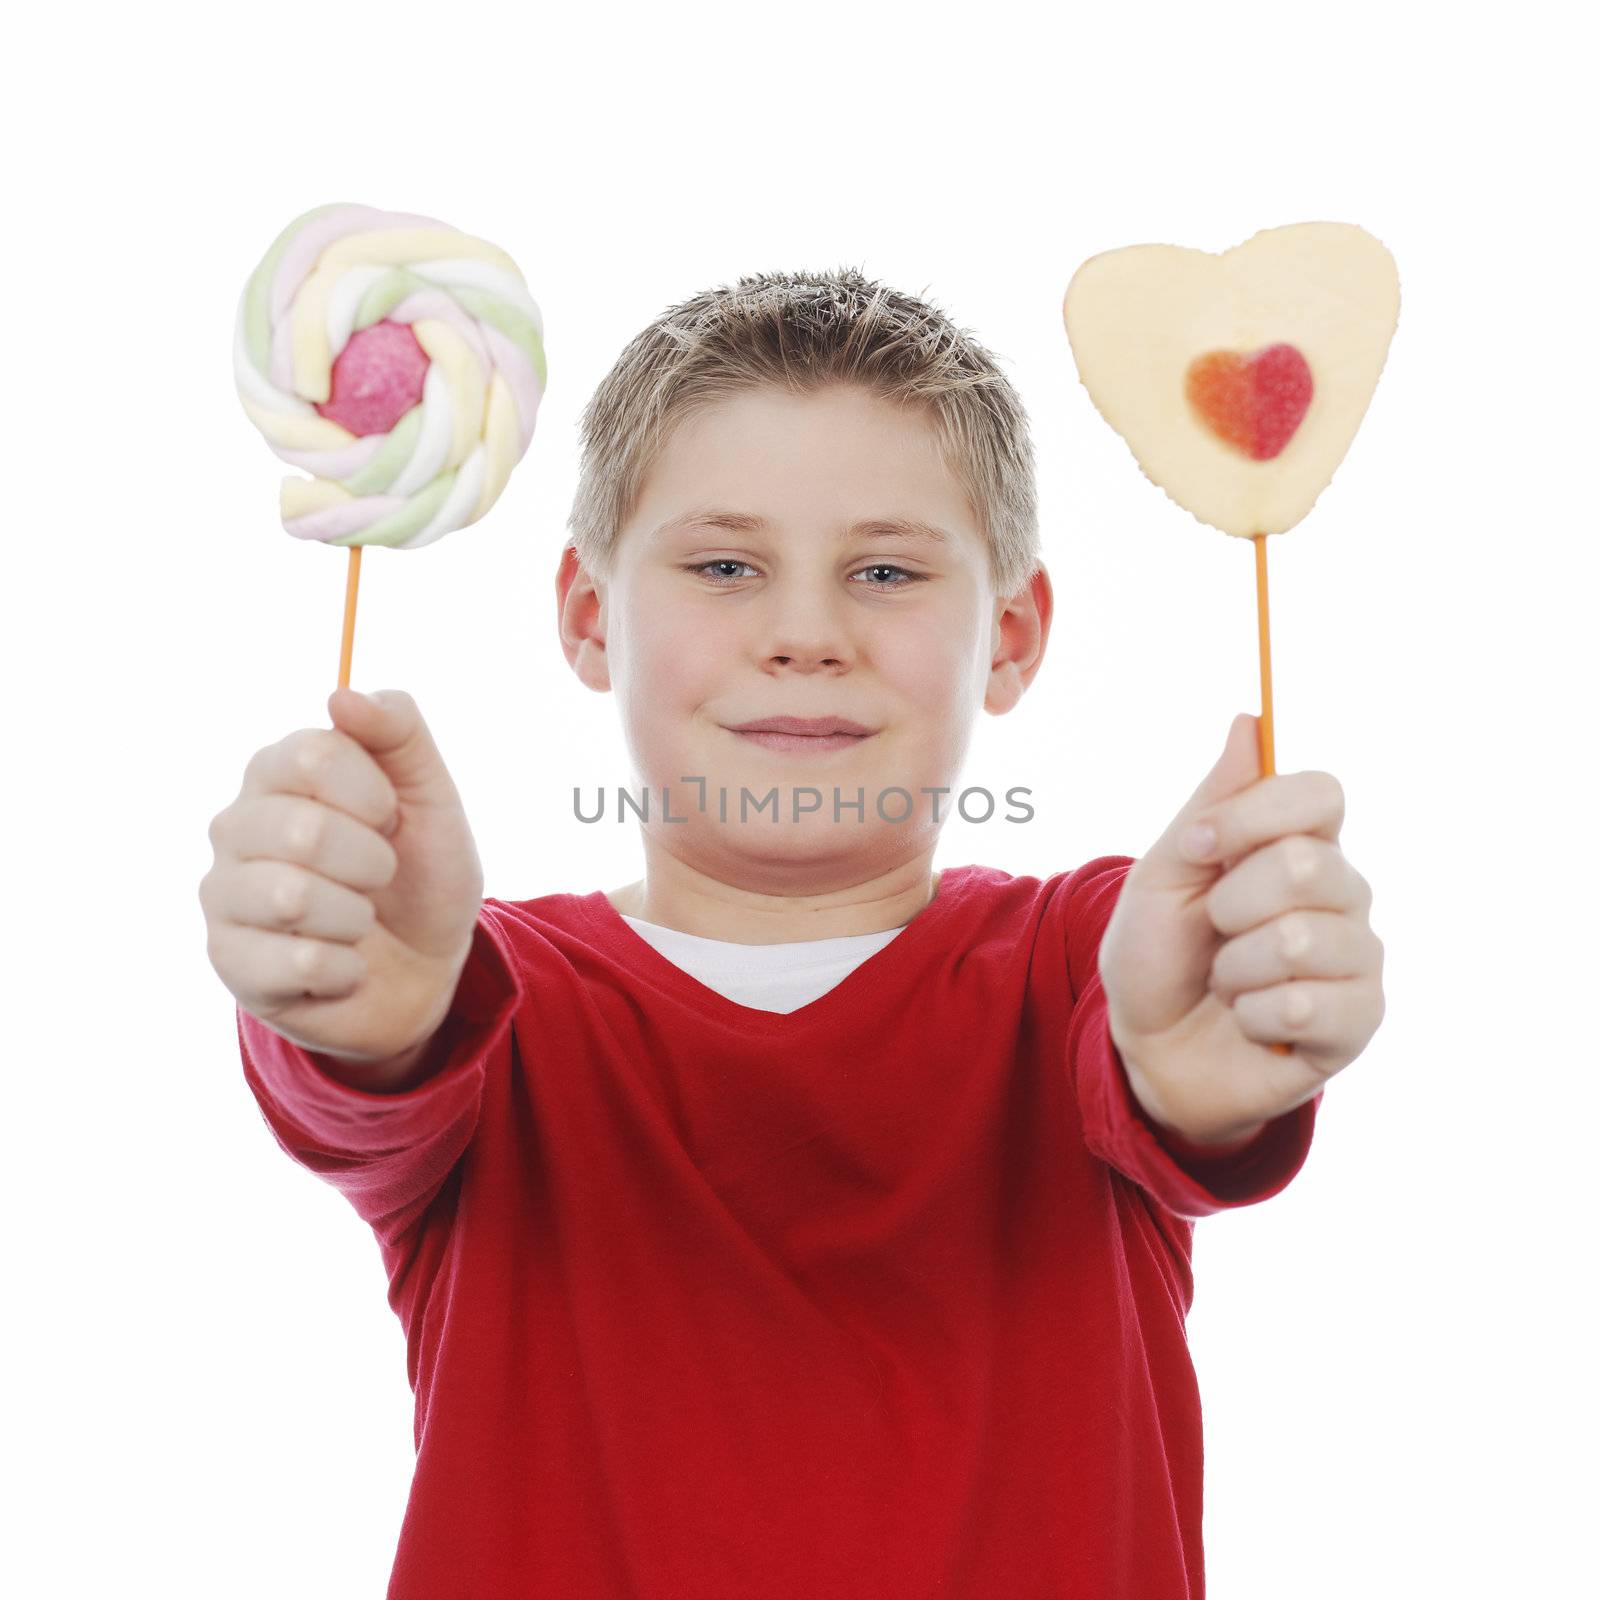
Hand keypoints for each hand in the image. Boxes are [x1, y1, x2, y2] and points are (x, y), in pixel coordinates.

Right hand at [200, 688, 484, 1063]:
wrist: (427, 970)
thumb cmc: (421, 873)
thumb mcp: (432, 795)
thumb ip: (398, 732)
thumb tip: (340, 695)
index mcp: (278, 773)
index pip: (312, 756)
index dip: (373, 794)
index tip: (391, 817)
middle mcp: (236, 825)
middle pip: (303, 830)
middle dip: (372, 862)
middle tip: (379, 876)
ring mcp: (224, 894)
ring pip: (292, 899)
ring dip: (357, 917)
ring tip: (360, 920)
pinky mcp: (229, 961)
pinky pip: (301, 961)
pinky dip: (348, 967)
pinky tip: (344, 964)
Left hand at [1098, 713, 1385, 1146]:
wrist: (1149, 1047)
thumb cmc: (1158, 954)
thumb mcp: (1164, 873)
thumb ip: (1213, 803)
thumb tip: (1250, 719)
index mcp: (1299, 845)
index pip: (1321, 793)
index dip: (1255, 816)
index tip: (1199, 847)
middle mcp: (1342, 894)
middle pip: (1307, 864)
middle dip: (1230, 902)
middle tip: (1212, 931)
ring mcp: (1356, 957)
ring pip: (1301, 938)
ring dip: (1234, 968)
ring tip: (1228, 983)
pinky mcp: (1357, 1021)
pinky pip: (1308, 1004)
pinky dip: (1253, 1015)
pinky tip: (1251, 1022)